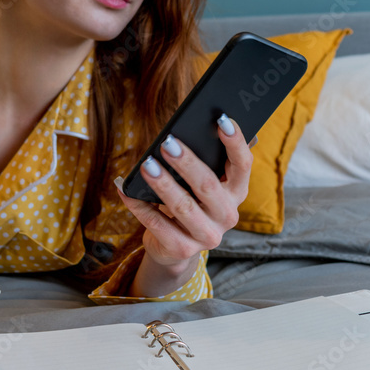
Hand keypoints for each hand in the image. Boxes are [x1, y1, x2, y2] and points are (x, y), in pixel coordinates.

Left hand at [117, 115, 253, 294]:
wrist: (175, 246)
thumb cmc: (190, 200)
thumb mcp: (203, 182)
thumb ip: (207, 157)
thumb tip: (198, 124)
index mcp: (237, 191)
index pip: (243, 164)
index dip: (234, 142)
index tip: (222, 120)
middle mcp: (227, 215)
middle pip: (208, 185)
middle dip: (187, 163)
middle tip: (167, 143)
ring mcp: (207, 236)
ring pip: (183, 207)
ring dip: (163, 184)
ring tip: (146, 165)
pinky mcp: (182, 249)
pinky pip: (157, 224)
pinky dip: (139, 205)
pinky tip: (126, 189)